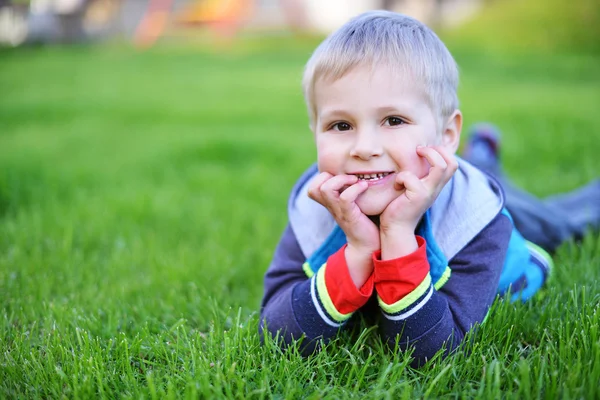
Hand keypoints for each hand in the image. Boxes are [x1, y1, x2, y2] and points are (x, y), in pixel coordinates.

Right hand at [308, 172, 379, 286]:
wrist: (368, 244)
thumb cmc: (364, 221)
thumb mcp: (353, 204)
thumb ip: (349, 191)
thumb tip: (358, 174)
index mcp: (330, 203)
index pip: (313, 188)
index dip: (323, 177)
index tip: (342, 177)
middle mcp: (331, 207)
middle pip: (314, 188)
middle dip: (330, 176)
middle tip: (349, 178)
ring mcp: (338, 212)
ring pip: (325, 190)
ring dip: (341, 180)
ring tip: (355, 181)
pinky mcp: (349, 216)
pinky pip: (345, 198)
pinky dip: (355, 188)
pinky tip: (364, 187)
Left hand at [379, 146, 457, 258]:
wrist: (396, 228)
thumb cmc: (400, 206)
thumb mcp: (411, 188)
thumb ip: (415, 176)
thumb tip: (411, 157)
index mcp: (435, 185)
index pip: (452, 163)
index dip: (442, 152)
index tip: (424, 150)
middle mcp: (435, 188)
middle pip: (452, 163)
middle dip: (437, 150)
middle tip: (419, 149)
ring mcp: (428, 192)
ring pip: (440, 166)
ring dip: (427, 155)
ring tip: (412, 159)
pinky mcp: (417, 197)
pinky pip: (410, 177)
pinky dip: (400, 178)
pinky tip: (396, 186)